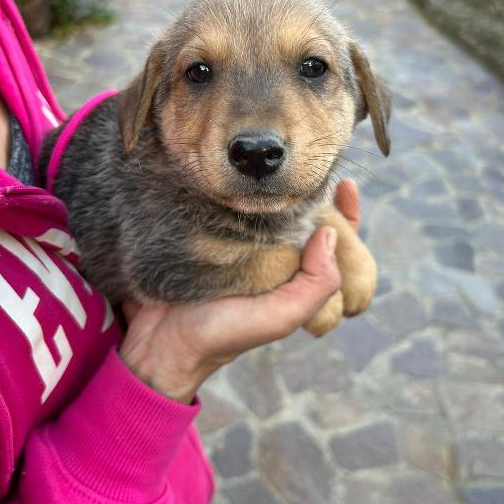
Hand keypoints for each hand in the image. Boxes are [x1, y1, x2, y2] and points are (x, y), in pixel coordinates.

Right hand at [120, 180, 359, 403]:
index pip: (332, 243)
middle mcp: (273, 259)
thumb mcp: (279, 317)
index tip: (344, 185)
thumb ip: (315, 284)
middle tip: (310, 163)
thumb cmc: (222, 335)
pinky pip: (233, 208)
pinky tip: (243, 174)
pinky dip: (240, 192)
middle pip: (304, 219)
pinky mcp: (209, 236)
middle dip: (312, 192)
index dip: (345, 215)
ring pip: (270, 210)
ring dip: (277, 187)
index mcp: (294, 278)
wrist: (158, 342)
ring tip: (282, 161)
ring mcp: (241, 246)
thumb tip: (329, 233)